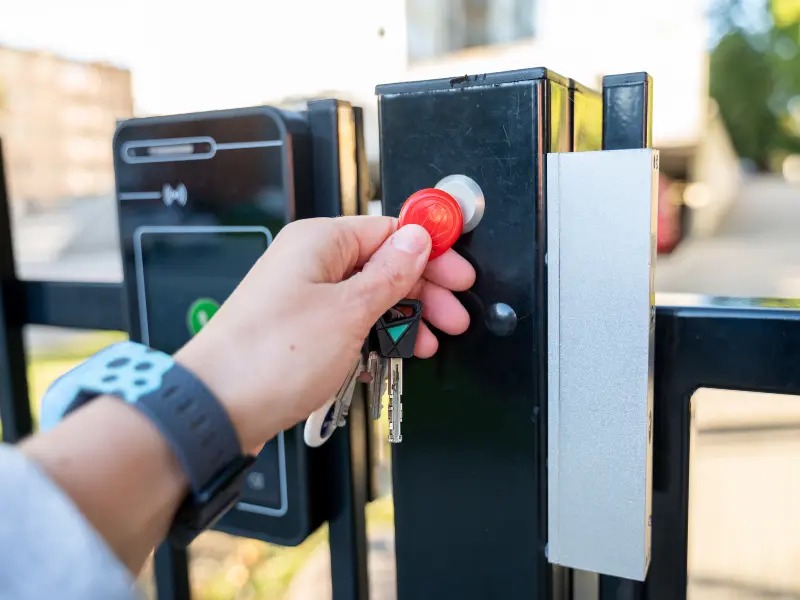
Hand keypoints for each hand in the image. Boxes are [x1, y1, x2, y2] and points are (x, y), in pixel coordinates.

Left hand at [175, 216, 474, 450]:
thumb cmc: (268, 356)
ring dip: (403, 318)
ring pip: (369, 296)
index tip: (459, 273)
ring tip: (428, 342)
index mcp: (320, 242)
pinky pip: (349, 322)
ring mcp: (304, 296)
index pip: (391, 230)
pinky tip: (393, 354)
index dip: (431, 251)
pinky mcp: (300, 328)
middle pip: (384, 264)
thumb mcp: (349, 311)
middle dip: (423, 291)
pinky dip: (375, 336)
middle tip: (452, 316)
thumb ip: (390, 274)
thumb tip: (417, 241)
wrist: (218, 407)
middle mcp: (310, 263)